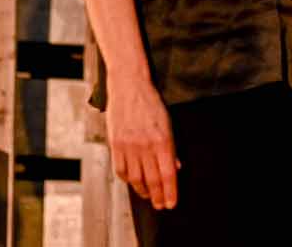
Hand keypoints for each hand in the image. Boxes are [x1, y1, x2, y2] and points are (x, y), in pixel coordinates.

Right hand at [106, 79, 178, 209]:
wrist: (129, 86)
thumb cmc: (151, 103)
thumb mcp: (168, 123)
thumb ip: (171, 148)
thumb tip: (176, 168)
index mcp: (162, 139)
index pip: (168, 174)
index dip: (170, 192)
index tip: (171, 203)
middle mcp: (145, 145)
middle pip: (152, 180)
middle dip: (158, 196)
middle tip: (161, 205)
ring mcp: (128, 146)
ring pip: (135, 178)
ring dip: (143, 191)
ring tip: (148, 196)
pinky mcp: (115, 144)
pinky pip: (120, 170)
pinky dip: (128, 180)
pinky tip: (133, 181)